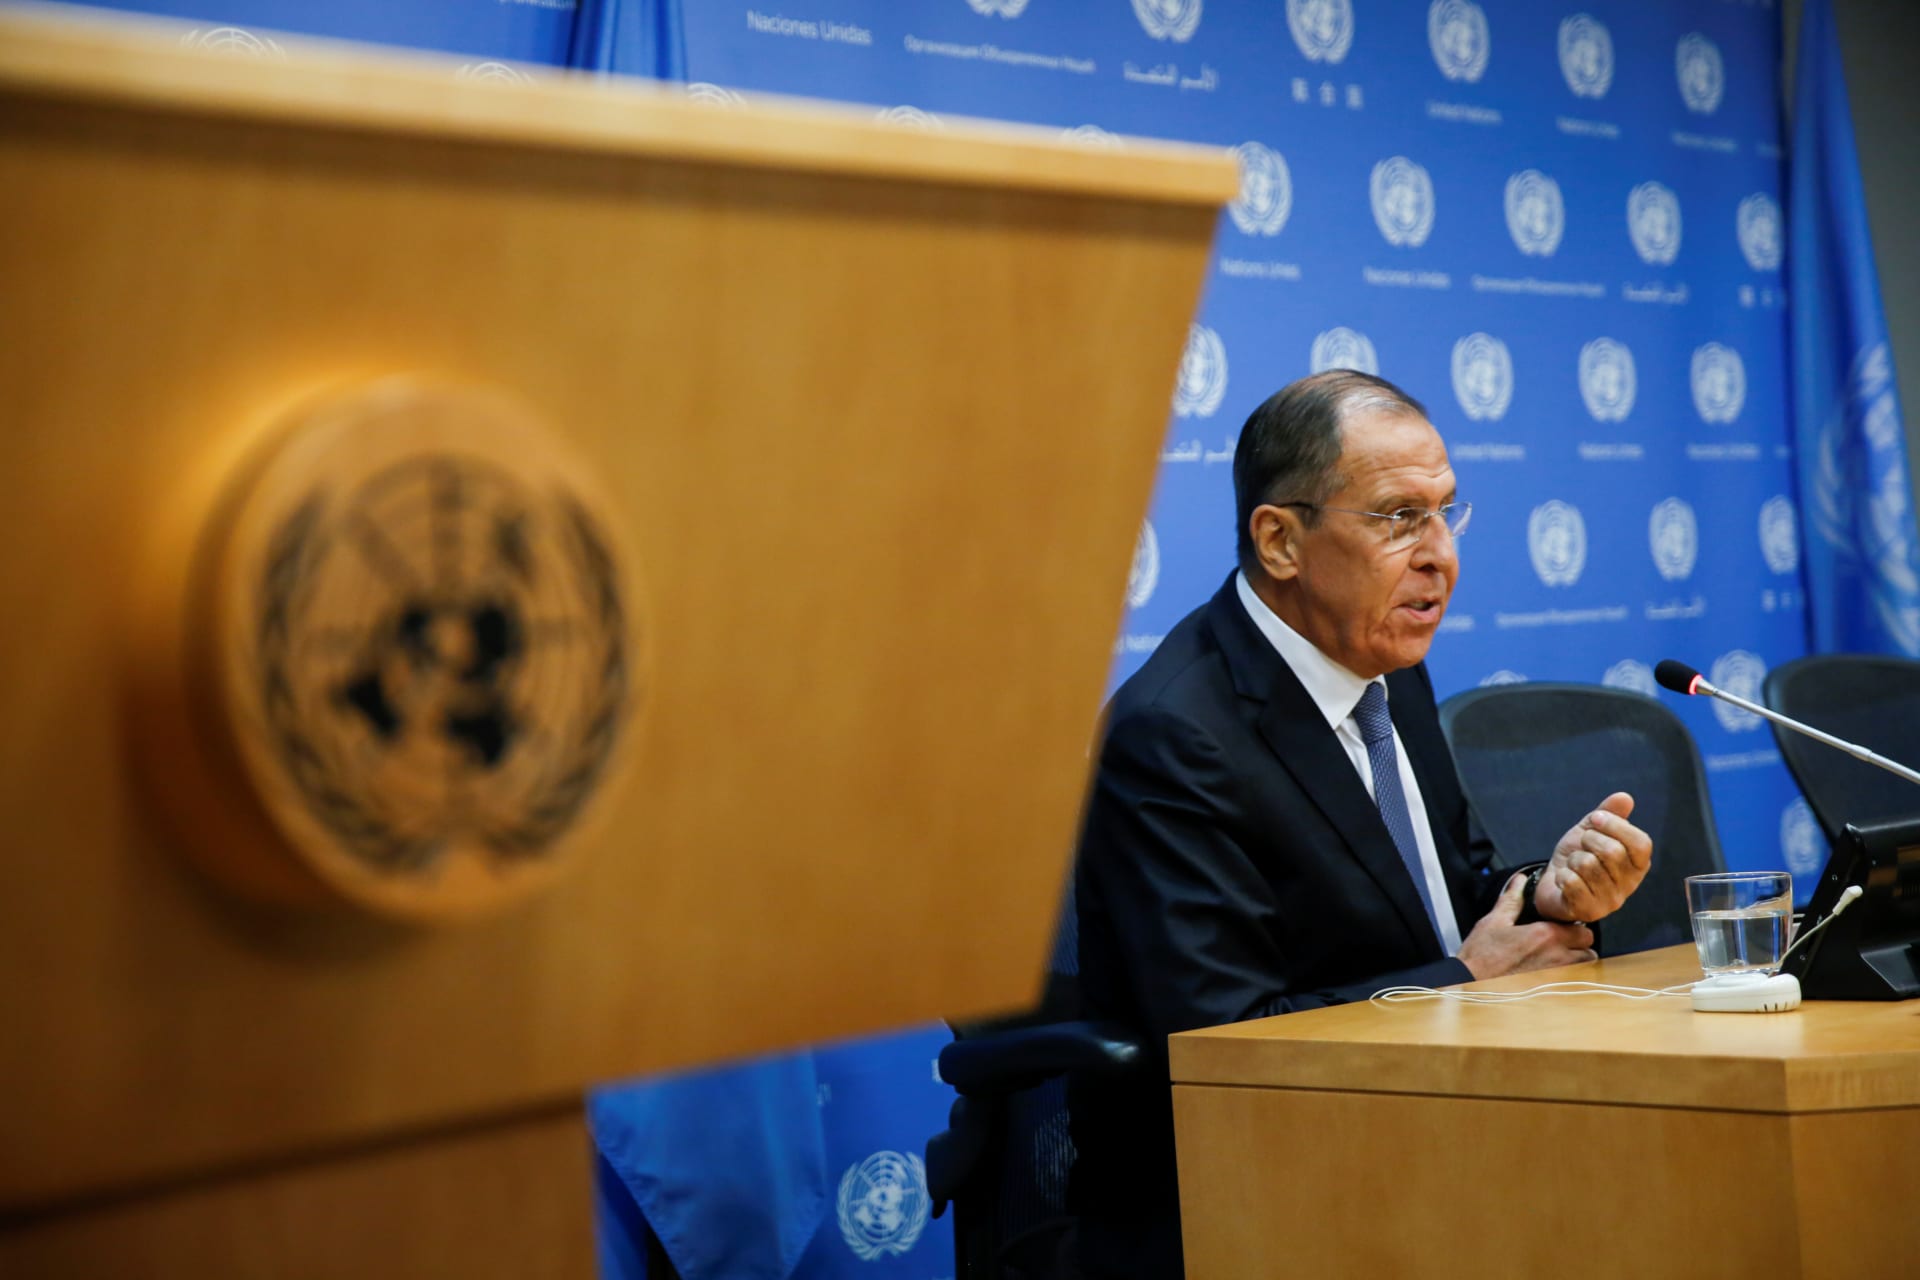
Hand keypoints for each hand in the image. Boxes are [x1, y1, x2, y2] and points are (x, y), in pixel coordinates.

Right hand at [1458, 872, 1596, 979]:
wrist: (1471, 985)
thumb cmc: (1480, 958)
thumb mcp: (1493, 922)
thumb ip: (1512, 900)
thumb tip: (1519, 882)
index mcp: (1545, 936)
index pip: (1583, 930)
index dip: (1574, 928)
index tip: (1563, 928)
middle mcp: (1556, 958)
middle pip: (1589, 951)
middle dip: (1579, 946)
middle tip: (1562, 943)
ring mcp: (1555, 978)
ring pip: (1584, 970)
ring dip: (1576, 963)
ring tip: (1557, 960)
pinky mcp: (1550, 993)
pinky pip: (1572, 984)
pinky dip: (1568, 979)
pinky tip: (1550, 975)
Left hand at [1534, 792, 1652, 923]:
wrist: (1554, 883)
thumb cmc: (1580, 855)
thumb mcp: (1592, 830)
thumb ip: (1609, 814)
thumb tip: (1624, 797)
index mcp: (1638, 864)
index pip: (1641, 843)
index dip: (1616, 825)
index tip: (1594, 818)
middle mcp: (1629, 885)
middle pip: (1613, 852)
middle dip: (1589, 839)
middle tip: (1581, 843)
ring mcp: (1610, 901)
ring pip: (1588, 866)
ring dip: (1573, 858)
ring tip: (1573, 864)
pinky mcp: (1588, 911)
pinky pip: (1572, 883)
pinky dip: (1563, 874)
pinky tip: (1564, 878)